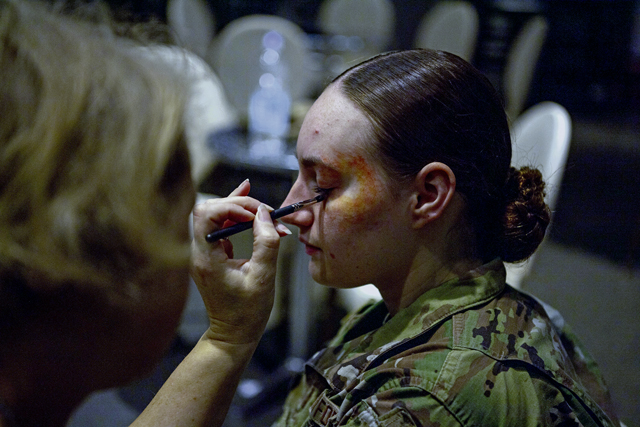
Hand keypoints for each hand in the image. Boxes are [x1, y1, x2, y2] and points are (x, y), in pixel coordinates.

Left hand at [190, 180, 289, 345]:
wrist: (234, 335)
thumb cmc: (248, 312)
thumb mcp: (263, 277)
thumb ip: (266, 243)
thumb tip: (265, 215)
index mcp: (207, 258)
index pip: (208, 214)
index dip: (232, 206)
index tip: (256, 215)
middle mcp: (199, 252)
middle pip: (210, 210)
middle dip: (239, 204)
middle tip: (265, 211)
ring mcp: (204, 253)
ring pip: (215, 216)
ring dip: (240, 209)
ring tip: (263, 206)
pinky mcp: (212, 255)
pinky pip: (220, 228)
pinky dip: (236, 217)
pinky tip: (251, 209)